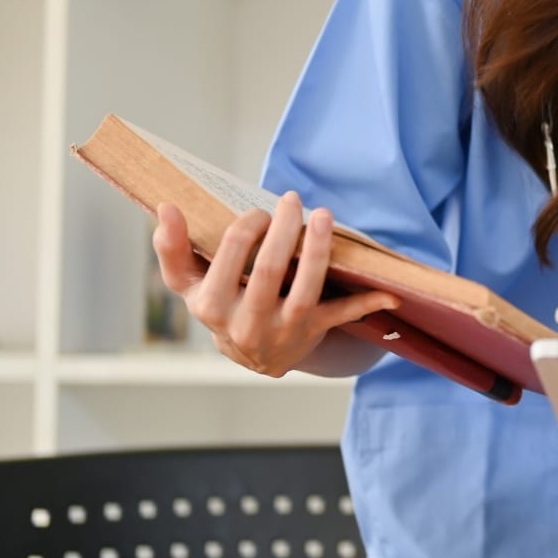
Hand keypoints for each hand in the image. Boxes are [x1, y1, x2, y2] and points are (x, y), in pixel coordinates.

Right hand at [152, 193, 398, 377]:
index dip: (247, 227)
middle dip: (283, 230)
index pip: (230, 255)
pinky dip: (367, 303)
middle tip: (293, 200)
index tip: (259, 211)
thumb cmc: (219, 303)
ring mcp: (281, 330)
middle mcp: (245, 322)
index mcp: (210, 304)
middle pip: (267, 270)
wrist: (251, 357)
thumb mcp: (188, 284)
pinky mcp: (312, 332)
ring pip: (304, 288)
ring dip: (317, 251)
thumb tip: (166, 207)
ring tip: (324, 216)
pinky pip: (342, 316)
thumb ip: (172, 248)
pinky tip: (391, 293)